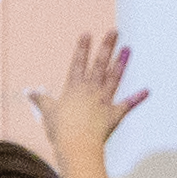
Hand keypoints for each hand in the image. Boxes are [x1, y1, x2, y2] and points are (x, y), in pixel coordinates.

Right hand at [36, 27, 143, 159]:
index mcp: (73, 88)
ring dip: (121, 63)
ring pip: (114, 77)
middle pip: (99, 64)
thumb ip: (41, 100)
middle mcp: (90, 90)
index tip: (87, 34)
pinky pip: (128, 104)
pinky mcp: (115, 114)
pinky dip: (137, 98)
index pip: (78, 63)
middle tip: (114, 32)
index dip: (83, 48)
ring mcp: (104, 100)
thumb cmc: (61, 130)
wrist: (77, 145)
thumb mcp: (47, 113)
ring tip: (127, 49)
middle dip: (107, 46)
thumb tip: (30, 92)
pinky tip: (146, 91)